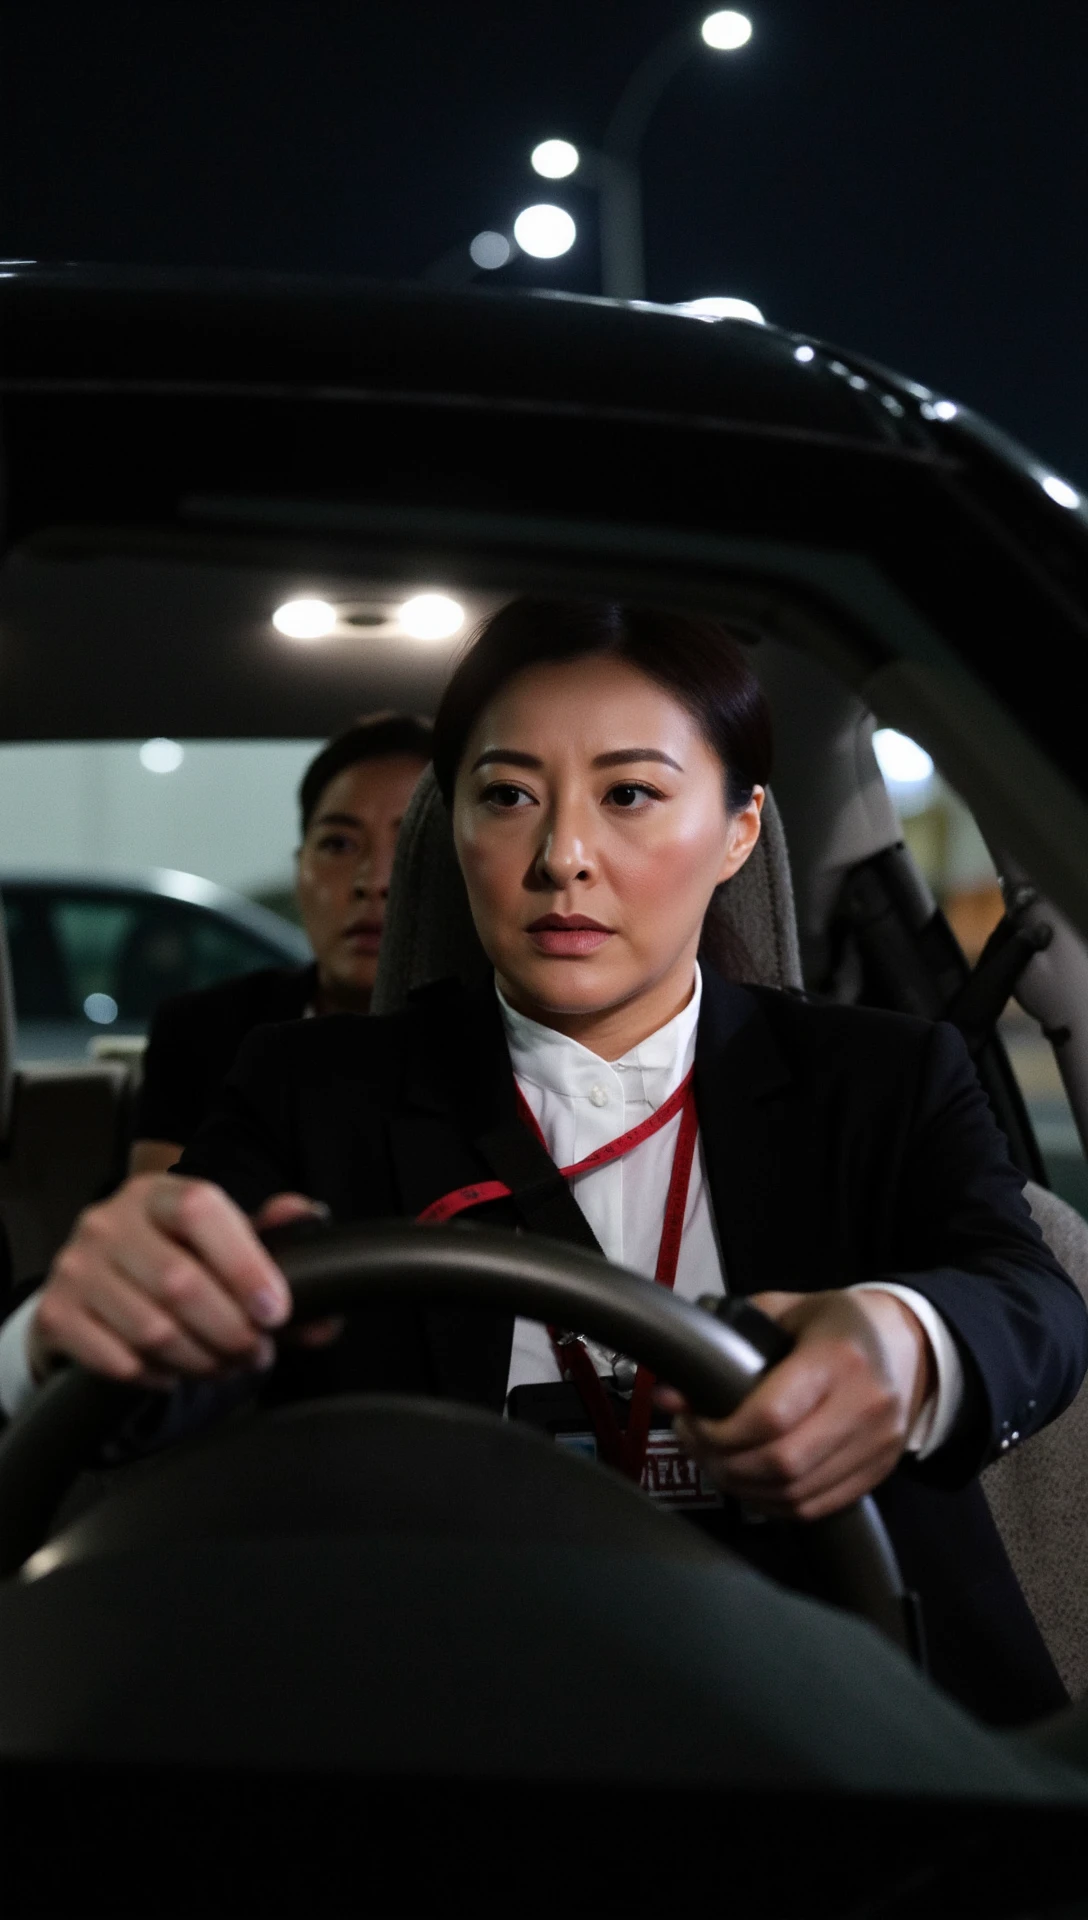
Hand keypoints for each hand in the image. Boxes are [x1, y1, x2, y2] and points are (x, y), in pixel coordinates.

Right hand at [28, 1176, 328, 1388]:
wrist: (91, 1290)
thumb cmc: (171, 1262)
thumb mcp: (222, 1245)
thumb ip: (279, 1254)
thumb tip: (333, 1279)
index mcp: (157, 1193)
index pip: (199, 1210)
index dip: (244, 1263)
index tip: (276, 1310)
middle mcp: (109, 1222)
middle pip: (179, 1282)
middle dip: (231, 1330)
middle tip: (257, 1352)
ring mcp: (76, 1267)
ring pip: (152, 1330)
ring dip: (202, 1360)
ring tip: (225, 1365)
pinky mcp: (57, 1314)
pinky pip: (118, 1361)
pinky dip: (158, 1377)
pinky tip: (175, 1372)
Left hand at [656, 1289, 934, 1520]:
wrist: (907, 1343)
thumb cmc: (835, 1323)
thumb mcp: (786, 1310)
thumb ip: (729, 1341)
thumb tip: (671, 1391)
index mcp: (838, 1356)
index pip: (771, 1414)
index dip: (720, 1430)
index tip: (691, 1421)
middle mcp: (865, 1404)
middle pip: (783, 1462)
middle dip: (725, 1463)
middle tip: (695, 1446)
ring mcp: (878, 1444)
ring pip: (798, 1493)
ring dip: (744, 1488)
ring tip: (715, 1464)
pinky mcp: (880, 1472)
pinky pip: (818, 1507)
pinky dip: (774, 1504)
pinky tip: (749, 1484)